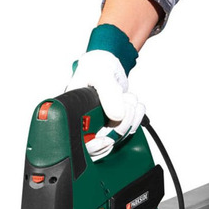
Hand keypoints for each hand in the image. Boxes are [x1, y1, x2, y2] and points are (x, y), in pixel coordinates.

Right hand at [66, 25, 144, 159]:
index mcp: (72, 113)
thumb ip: (108, 94)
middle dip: (118, 127)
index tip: (106, 139)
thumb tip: (117, 115)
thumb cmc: (96, 65)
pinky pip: (125, 132)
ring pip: (115, 138)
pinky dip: (135, 120)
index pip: (78, 141)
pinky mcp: (112, 124)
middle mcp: (83, 122)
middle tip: (126, 107)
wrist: (108, 62)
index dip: (92, 146)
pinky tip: (134, 106)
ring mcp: (99, 125)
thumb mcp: (100, 74)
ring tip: (130, 99)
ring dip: (130, 120)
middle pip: (99, 144)